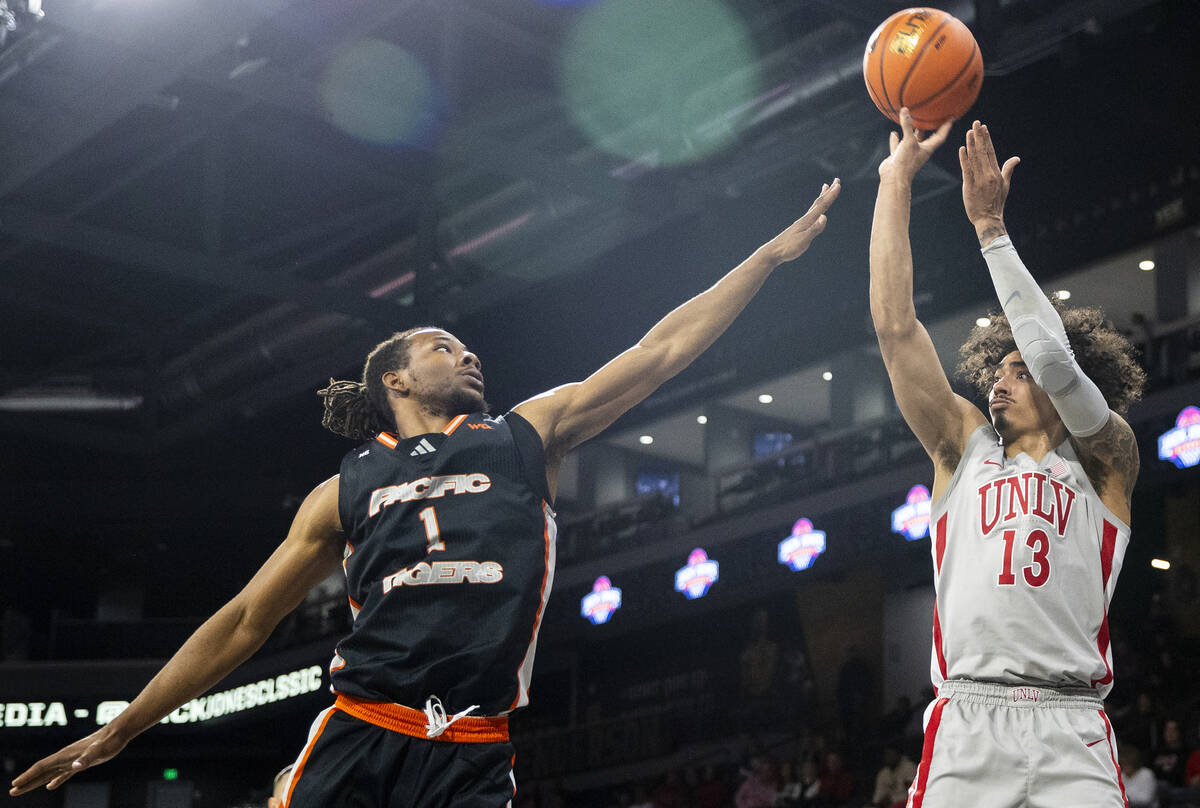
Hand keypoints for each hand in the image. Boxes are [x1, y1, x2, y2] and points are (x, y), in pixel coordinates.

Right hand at [9, 727, 127, 794]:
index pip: (42, 767)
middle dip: (26, 782)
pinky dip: (55, 780)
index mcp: (65, 755)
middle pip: (41, 771)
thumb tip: (75, 766)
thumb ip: (87, 758)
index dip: (28, 776)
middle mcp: (66, 757)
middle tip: (12, 792)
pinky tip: (50, 786)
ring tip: (23, 789)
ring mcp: (72, 759)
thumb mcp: (99, 751)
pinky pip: (63, 773)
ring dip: (36, 782)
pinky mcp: (81, 762)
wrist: (118, 732)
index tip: (15, 785)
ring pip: (50, 773)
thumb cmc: (109, 741)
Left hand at [762, 178, 840, 263]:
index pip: (822, 206)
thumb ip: (814, 229)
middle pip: (819, 202)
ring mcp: (802, 223)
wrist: (773, 252)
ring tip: (825, 187)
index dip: (831, 196)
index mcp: (808, 220)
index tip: (838, 185)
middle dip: (829, 192)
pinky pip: (811, 214)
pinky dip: (816, 208)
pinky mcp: (799, 228)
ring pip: (814, 206)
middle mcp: (805, 219)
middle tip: (837, 180)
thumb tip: (825, 216)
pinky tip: (815, 211)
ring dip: (822, 196)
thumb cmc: (788, 248)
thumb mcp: (803, 240)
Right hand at [877, 108, 953, 183]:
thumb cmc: (905, 163)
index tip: (952, 117)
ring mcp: (909, 154)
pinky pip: (897, 146)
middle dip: (931, 127)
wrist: (893, 179)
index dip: (946, 127)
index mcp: (927, 149)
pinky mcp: (898, 158)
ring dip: (912, 132)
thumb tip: (905, 109)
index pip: (940, 136)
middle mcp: (919, 151)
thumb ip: (907, 125)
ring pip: (912, 141)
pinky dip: (896, 140)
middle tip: (934, 116)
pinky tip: (894, 133)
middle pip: (927, 137)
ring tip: (913, 122)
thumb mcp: (908, 141)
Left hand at [959, 119, 1019, 243]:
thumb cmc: (996, 202)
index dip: (987, 139)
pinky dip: (964, 159)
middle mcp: (988, 174)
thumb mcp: (1005, 185)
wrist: (988, 219)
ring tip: (969, 132)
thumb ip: (1008, 169)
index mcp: (996, 173)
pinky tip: (962, 149)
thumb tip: (1016, 158)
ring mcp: (979, 179)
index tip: (984, 128)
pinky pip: (966, 170)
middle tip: (976, 123)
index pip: (991, 152)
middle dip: (979, 137)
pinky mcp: (970, 186)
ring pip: (974, 158)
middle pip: (983, 152)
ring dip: (971, 144)